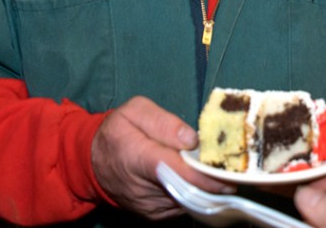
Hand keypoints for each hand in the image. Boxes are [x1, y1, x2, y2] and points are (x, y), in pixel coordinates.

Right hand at [90, 96, 227, 219]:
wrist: (94, 162)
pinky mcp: (155, 215)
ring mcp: (150, 206)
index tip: (229, 176)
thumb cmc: (116, 132)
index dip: (204, 176)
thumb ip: (163, 121)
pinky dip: (193, 193)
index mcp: (138, 157)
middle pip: (187, 188)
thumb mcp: (134, 111)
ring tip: (214, 171)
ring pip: (188, 199)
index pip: (176, 171)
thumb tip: (191, 139)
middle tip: (232, 171)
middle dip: (212, 181)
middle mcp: (144, 188)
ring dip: (204, 188)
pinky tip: (196, 179)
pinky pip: (183, 205)